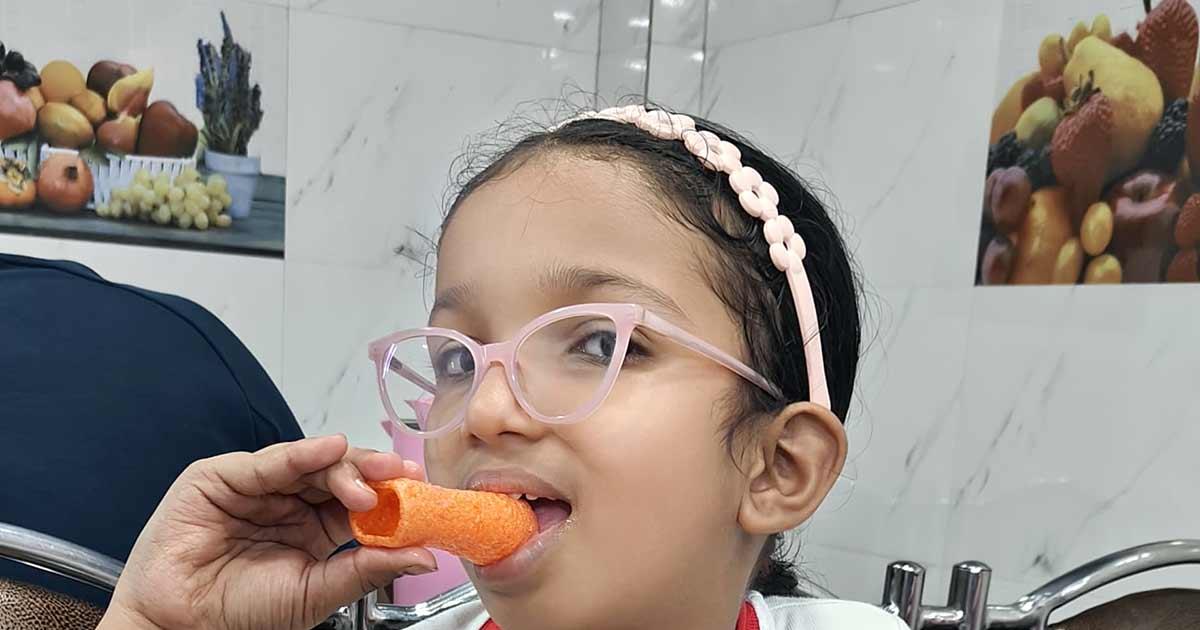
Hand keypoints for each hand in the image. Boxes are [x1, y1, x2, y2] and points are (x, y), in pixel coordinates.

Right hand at [97, 435, 436, 629]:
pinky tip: (332, 449)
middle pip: (341, 474)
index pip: (360, 501)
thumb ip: (368, 568)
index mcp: (316, 529)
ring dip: (348, 467)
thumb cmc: (240, 614)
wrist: (180, 627)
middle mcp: (290, 503)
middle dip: (375, 472)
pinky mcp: (224, 477)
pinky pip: (272, 461)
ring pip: (312, 463)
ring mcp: (259, 487)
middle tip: (403, 476)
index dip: (390, 493)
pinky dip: (304, 453)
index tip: (423, 492)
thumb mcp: (318, 592)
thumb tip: (424, 554)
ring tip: (373, 481)